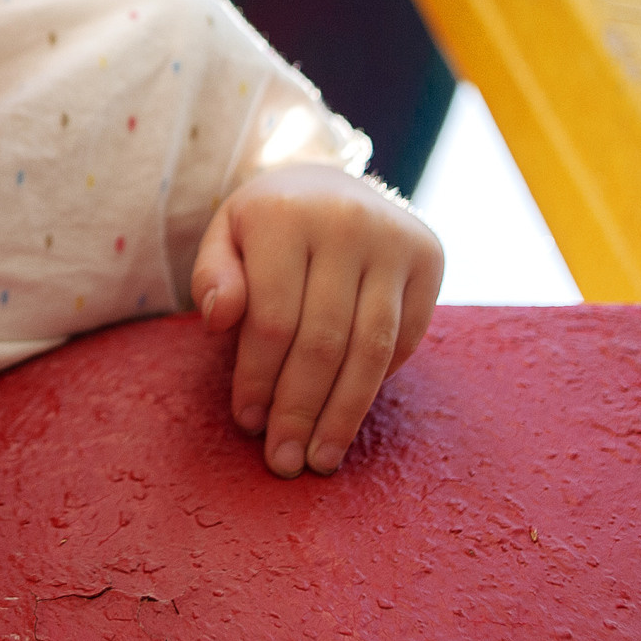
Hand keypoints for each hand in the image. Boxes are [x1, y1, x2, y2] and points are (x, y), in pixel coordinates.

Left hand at [189, 163, 443, 477]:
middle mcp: (347, 223)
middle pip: (324, 341)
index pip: (272, 319)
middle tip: (284, 460)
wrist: (328, 181)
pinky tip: (350, 411)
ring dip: (345, 413)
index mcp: (285, 215)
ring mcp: (395, 239)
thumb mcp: (225, 236)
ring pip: (372, 348)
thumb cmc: (266, 223)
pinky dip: (378, 381)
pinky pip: (406, 338)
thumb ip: (212, 276)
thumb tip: (218, 319)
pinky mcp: (429, 256)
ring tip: (321, 458)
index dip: (259, 379)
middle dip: (301, 410)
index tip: (247, 423)